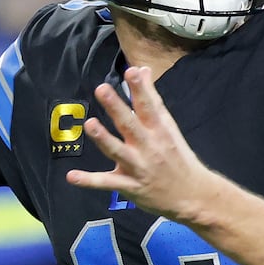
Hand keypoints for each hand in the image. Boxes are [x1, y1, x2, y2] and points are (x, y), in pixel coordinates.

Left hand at [65, 66, 222, 223]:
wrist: (192, 195)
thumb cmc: (178, 157)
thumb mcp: (169, 126)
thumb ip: (152, 98)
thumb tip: (142, 69)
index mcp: (160, 131)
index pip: (149, 106)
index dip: (140, 89)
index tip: (131, 71)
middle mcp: (149, 147)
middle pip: (130, 125)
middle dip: (116, 107)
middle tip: (102, 89)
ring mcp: (139, 168)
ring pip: (118, 152)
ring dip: (103, 139)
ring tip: (90, 124)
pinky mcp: (130, 186)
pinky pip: (107, 183)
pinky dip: (89, 181)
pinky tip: (72, 176)